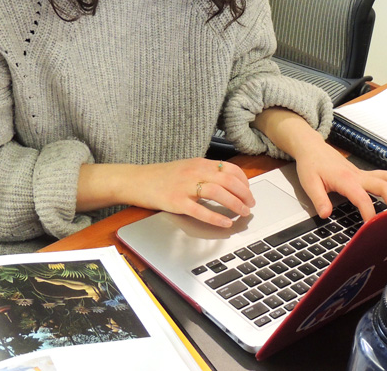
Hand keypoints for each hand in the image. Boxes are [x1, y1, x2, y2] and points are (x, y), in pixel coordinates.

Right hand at [78, 158, 254, 227]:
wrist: (136, 180)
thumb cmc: (161, 176)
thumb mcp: (186, 167)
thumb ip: (205, 173)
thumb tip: (227, 183)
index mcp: (199, 163)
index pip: (230, 169)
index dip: (244, 181)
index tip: (249, 191)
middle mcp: (194, 172)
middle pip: (228, 180)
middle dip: (244, 194)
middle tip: (251, 204)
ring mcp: (185, 187)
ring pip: (218, 192)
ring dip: (235, 204)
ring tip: (243, 213)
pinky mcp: (176, 202)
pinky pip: (200, 210)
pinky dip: (216, 217)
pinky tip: (225, 223)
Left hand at [294, 141, 386, 220]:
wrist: (312, 148)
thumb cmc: (311, 164)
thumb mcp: (309, 183)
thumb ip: (319, 200)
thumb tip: (325, 215)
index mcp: (346, 180)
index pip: (363, 199)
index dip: (370, 214)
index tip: (373, 228)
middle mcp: (358, 176)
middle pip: (384, 187)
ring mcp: (363, 174)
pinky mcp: (365, 174)